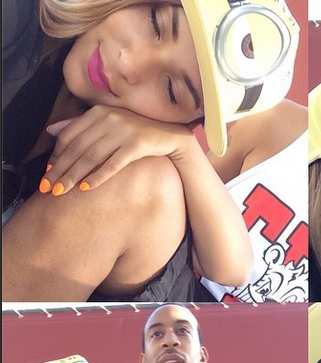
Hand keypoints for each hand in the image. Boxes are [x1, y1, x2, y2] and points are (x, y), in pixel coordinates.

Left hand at [42, 105, 192, 194]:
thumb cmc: (137, 134)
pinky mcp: (137, 145)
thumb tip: (51, 130)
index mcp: (98, 112)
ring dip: (74, 176)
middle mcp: (109, 118)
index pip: (69, 135)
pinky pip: (113, 164)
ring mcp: (123, 131)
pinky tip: (86, 188)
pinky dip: (98, 176)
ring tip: (62, 191)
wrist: (171, 137)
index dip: (56, 155)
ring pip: (92, 157)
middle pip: (77, 148)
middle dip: (60, 170)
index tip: (47, 173)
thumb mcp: (109, 125)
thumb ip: (81, 125)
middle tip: (47, 188)